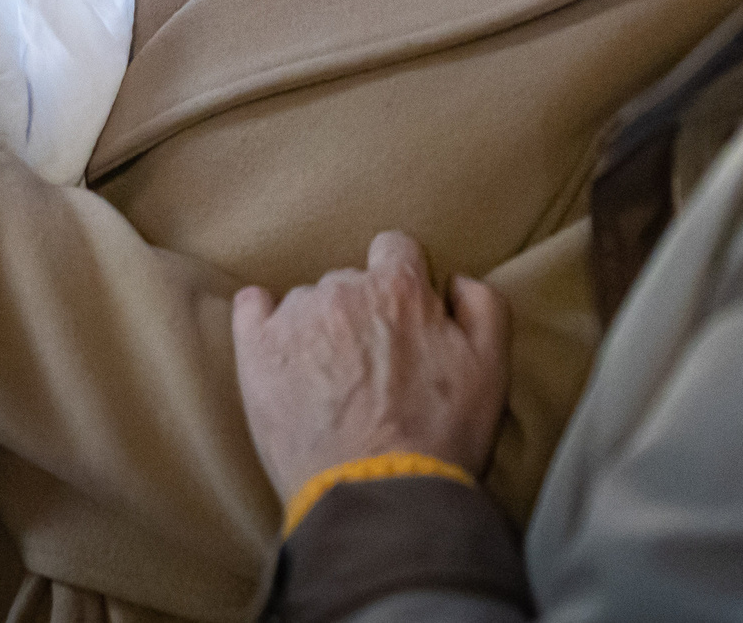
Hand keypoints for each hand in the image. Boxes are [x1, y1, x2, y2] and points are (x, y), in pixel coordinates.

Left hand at [230, 231, 511, 505]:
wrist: (378, 494)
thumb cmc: (438, 436)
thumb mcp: (491, 368)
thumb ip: (483, 306)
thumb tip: (456, 281)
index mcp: (400, 288)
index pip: (395, 248)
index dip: (400, 280)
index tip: (400, 315)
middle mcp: (344, 290)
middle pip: (349, 280)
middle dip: (360, 312)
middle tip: (370, 365)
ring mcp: (296, 318)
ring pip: (306, 301)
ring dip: (317, 328)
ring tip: (328, 381)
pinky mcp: (257, 350)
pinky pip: (251, 308)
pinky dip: (260, 318)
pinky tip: (274, 346)